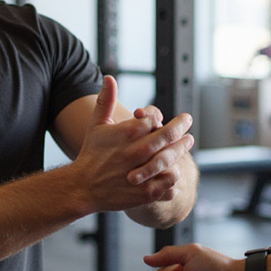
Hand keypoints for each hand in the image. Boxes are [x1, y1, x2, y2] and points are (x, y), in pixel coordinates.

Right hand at [74, 77, 193, 211]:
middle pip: (167, 136)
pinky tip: (175, 168)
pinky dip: (174, 176)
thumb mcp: (96, 125)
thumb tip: (109, 77)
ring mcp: (141, 173)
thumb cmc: (92, 154)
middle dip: (180, 127)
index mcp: (126, 133)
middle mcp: (135, 152)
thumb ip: (105, 100)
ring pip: (171, 160)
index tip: (162, 116)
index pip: (153, 119)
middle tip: (188, 121)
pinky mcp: (145, 193)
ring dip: (180, 151)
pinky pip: (169, 182)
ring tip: (186, 143)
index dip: (159, 117)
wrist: (82, 187)